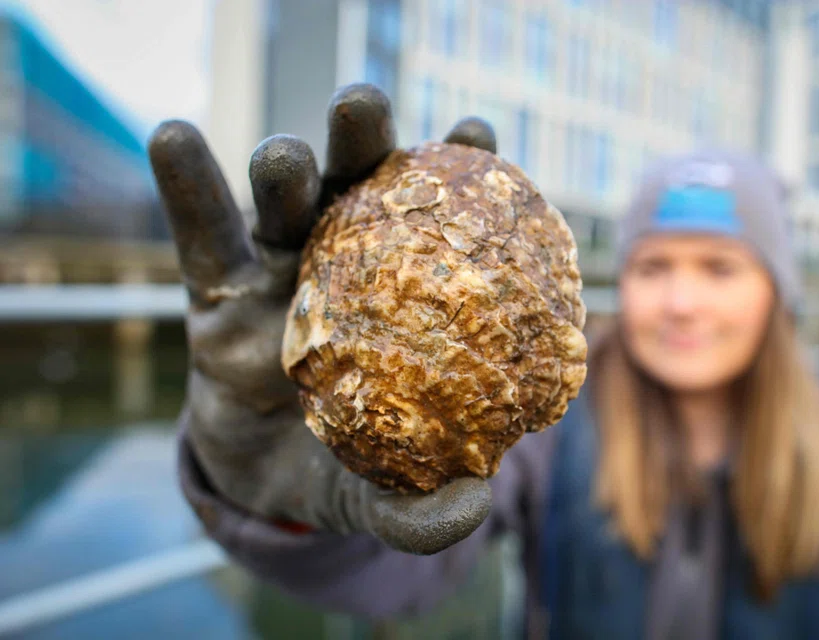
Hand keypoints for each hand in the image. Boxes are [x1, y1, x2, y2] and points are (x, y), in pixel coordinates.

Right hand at [149, 84, 498, 554]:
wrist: (262, 482)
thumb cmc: (342, 469)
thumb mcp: (376, 496)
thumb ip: (418, 509)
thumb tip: (473, 510)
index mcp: (406, 296)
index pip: (438, 224)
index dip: (460, 175)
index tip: (475, 134)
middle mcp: (350, 266)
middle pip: (358, 189)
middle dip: (362, 144)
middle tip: (365, 109)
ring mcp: (282, 270)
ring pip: (284, 203)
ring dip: (284, 167)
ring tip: (284, 158)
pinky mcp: (217, 291)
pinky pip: (200, 234)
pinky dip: (187, 186)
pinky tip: (174, 138)